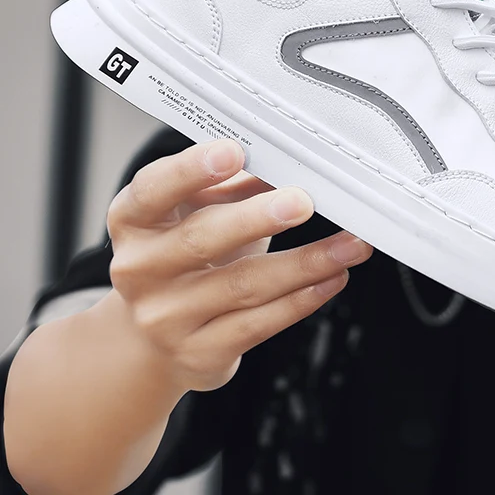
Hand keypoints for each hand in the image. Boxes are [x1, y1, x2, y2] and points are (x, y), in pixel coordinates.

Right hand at [105, 139, 371, 392]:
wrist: (151, 337)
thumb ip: (233, 184)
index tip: (233, 152)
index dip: (191, 169)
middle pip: (202, 239)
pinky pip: (261, 323)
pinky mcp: (200, 353)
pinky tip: (334, 277)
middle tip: (302, 201)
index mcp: (134, 220)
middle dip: (257, 218)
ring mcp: (166, 317)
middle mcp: (140, 269)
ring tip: (351, 243)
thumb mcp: (197, 212)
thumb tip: (286, 158)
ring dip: (307, 262)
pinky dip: (304, 298)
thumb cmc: (185, 257)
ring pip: (245, 285)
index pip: (153, 189)